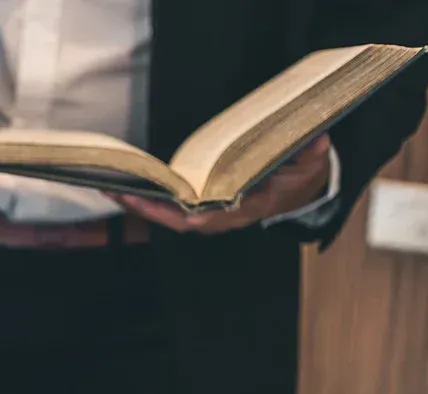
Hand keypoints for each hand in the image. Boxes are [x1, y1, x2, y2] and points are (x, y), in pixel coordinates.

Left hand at [116, 135, 331, 234]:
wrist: (298, 190)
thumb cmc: (300, 176)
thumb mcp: (310, 164)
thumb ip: (311, 155)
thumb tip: (316, 141)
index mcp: (244, 209)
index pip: (210, 218)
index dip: (188, 214)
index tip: (168, 206)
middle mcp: (220, 216)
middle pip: (177, 218)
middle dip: (147, 208)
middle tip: (118, 191)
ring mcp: (207, 213)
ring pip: (167, 215)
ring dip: (139, 203)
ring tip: (111, 187)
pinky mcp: (199, 205)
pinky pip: (168, 206)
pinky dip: (147, 199)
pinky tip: (124, 186)